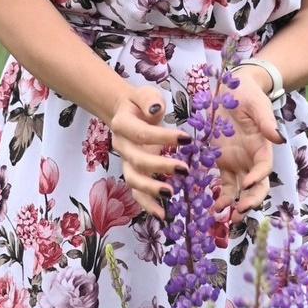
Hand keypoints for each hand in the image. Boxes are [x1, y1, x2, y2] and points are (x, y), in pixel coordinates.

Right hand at [108, 86, 187, 219]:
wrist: (125, 113)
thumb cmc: (140, 103)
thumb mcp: (145, 93)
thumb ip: (149, 100)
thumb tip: (156, 111)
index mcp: (122, 124)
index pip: (141, 133)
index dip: (162, 137)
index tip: (187, 138)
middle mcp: (121, 146)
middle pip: (136, 160)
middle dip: (160, 166)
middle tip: (184, 169)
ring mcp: (125, 162)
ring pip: (133, 180)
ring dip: (151, 189)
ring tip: (170, 194)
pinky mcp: (133, 173)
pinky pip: (137, 193)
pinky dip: (147, 205)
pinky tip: (162, 214)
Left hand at [212, 70, 283, 216]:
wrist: (231, 87)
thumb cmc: (247, 93)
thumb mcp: (257, 103)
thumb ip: (266, 120)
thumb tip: (278, 137)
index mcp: (262, 146)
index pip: (264, 167)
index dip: (258, 177)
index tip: (247, 183)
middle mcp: (251, 158)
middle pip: (256, 185)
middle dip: (249, 200)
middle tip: (239, 212)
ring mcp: (236, 162)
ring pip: (240, 189)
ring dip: (234, 204)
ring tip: (226, 217)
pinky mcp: (221, 161)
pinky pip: (223, 183)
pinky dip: (220, 196)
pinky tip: (214, 207)